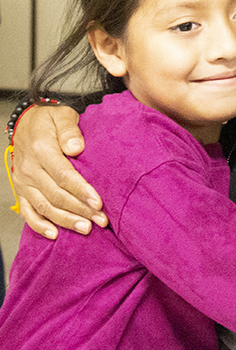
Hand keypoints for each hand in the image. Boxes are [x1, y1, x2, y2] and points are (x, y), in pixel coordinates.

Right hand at [11, 104, 107, 237]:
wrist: (25, 122)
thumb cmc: (48, 120)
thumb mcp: (62, 115)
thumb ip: (69, 130)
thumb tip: (76, 148)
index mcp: (41, 150)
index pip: (63, 175)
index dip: (81, 191)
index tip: (98, 202)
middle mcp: (30, 169)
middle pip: (56, 195)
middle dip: (80, 210)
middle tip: (100, 220)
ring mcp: (24, 182)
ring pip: (45, 207)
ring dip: (66, 220)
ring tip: (86, 228)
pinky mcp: (21, 190)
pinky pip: (28, 212)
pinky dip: (39, 226)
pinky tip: (55, 234)